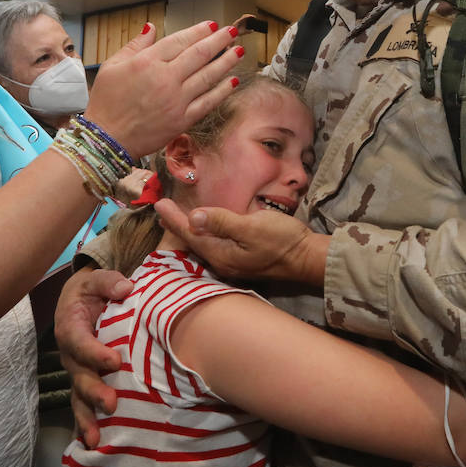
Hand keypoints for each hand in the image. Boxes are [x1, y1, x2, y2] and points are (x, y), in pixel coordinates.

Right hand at [54, 266, 131, 447]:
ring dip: (86, 418)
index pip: (79, 342)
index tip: (116, 361)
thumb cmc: (92, 291)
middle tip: (111, 403)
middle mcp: (70, 355)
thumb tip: (126, 288)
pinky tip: (93, 447)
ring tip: (95, 439)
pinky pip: (83, 406)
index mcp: (70, 328)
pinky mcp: (84, 383)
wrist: (81, 300)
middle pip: (79, 376)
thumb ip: (109, 281)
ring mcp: (77, 372)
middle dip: (94, 391)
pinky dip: (86, 425)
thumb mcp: (97, 279)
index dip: (94, 353)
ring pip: (78, 397)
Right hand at [85, 20, 242, 157]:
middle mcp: (165, 79)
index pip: (180, 41)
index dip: (199, 31)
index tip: (213, 25)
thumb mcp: (112, 66)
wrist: (106, 139)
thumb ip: (135, 45)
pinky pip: (208, 102)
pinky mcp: (182, 120)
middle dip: (219, 41)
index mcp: (147, 62)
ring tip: (238, 51)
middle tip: (232, 32)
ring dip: (226, 62)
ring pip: (208, 76)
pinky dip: (222, 91)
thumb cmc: (106, 102)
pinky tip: (233, 81)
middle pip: (199, 54)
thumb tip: (150, 27)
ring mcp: (176, 100)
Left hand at [158, 198, 328, 285]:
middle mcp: (222, 262)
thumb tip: (194, 217)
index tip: (159, 203)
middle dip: (176, 226)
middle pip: (192, 242)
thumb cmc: (282, 240)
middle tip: (161, 211)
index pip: (191, 233)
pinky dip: (203, 234)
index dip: (174, 218)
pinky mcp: (241, 259)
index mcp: (221, 254)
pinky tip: (203, 229)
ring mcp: (232, 263)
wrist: (307, 257)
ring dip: (188, 230)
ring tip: (175, 219)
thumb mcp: (252, 227)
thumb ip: (222, 222)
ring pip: (202, 244)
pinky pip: (213, 245)